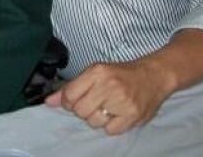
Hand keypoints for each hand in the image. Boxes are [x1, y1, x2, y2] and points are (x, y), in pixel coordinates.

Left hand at [45, 59, 174, 134]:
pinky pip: (110, 130)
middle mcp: (108, 85)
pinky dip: (110, 126)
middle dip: (83, 110)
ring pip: (93, 122)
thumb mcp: (94, 73)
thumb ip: (71, 87)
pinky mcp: (133, 115)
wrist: (153, 76)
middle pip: (80, 110)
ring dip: (96, 118)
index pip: (69, 95)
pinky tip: (116, 115)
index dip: (68, 102)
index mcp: (97, 72)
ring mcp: (121, 101)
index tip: (74, 101)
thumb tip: (49, 102)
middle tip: (93, 104)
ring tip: (106, 108)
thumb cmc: (120, 74)